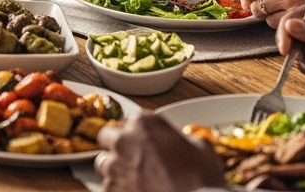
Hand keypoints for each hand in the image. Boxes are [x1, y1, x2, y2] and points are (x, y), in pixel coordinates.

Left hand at [95, 112, 226, 191]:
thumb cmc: (200, 176)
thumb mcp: (200, 146)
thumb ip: (183, 137)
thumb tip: (183, 142)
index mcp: (143, 122)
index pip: (131, 119)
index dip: (138, 131)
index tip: (144, 139)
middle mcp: (124, 140)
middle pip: (107, 136)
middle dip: (117, 144)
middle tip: (132, 156)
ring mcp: (115, 166)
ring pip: (103, 162)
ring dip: (114, 167)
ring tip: (132, 177)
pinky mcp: (112, 189)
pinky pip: (108, 186)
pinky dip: (118, 188)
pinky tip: (134, 190)